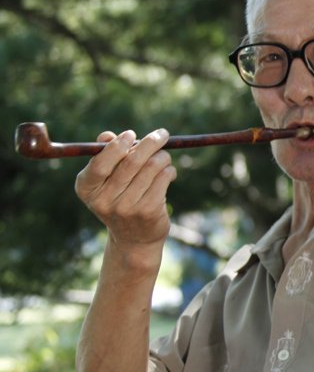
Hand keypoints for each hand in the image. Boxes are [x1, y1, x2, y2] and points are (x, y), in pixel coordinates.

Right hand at [74, 129, 175, 247]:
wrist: (134, 238)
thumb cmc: (119, 198)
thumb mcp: (106, 181)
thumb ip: (106, 156)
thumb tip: (106, 136)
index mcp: (86, 188)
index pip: (100, 164)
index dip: (117, 146)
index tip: (131, 134)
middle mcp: (103, 200)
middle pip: (131, 161)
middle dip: (150, 143)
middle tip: (162, 134)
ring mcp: (126, 207)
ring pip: (152, 167)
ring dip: (163, 157)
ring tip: (164, 157)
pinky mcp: (148, 211)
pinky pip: (163, 178)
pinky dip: (169, 171)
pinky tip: (168, 173)